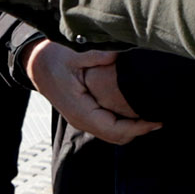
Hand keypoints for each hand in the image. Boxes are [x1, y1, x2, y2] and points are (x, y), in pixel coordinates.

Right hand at [27, 41, 159, 143]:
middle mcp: (82, 120)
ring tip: (151, 117)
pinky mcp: (85, 115)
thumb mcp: (74, 57)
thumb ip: (97, 58)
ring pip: (112, 134)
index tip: (155, 121)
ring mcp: (83, 120)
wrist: (36, 65)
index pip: (114, 129)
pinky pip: (107, 127)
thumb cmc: (54, 60)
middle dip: (139, 131)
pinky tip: (135, 112)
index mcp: (81, 111)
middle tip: (159, 119)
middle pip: (116, 137)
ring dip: (132, 129)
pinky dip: (123, 125)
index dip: (137, 128)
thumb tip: (117, 56)